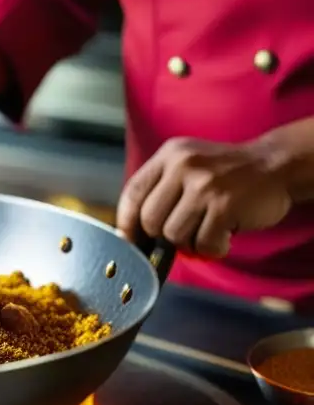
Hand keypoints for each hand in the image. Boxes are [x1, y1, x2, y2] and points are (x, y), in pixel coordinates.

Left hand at [116, 137, 292, 257]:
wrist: (277, 164)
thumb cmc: (226, 173)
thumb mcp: (188, 165)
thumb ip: (161, 190)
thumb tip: (130, 233)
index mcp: (169, 155)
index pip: (133, 193)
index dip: (126, 223)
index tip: (130, 241)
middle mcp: (183, 165)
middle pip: (150, 220)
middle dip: (164, 236)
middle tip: (186, 232)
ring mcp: (204, 184)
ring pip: (173, 235)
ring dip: (190, 243)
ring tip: (208, 231)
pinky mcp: (224, 204)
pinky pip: (202, 244)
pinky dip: (212, 249)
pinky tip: (224, 237)